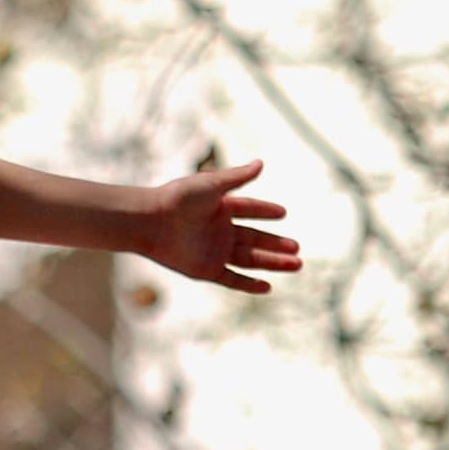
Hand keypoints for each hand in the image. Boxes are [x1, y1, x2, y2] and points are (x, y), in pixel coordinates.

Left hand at [136, 155, 301, 296]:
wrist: (150, 222)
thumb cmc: (178, 198)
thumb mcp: (211, 185)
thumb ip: (237, 177)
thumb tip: (261, 163)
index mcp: (220, 207)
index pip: (249, 210)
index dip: (266, 211)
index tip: (283, 213)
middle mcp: (219, 230)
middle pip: (254, 239)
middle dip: (276, 244)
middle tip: (298, 248)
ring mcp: (213, 251)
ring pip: (250, 260)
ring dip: (272, 263)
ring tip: (297, 264)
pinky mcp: (206, 270)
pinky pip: (232, 279)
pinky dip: (249, 284)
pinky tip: (268, 286)